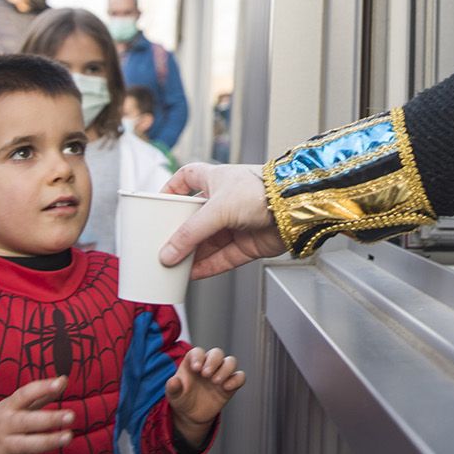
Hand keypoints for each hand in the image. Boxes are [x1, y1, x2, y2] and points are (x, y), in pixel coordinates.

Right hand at [0, 376, 74, 453]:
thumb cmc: (1, 422)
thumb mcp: (15, 405)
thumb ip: (40, 394)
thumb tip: (64, 379)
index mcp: (8, 407)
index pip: (24, 394)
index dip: (42, 388)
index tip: (60, 383)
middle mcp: (6, 425)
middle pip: (27, 422)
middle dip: (49, 419)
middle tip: (71, 416)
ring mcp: (5, 446)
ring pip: (27, 445)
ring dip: (49, 442)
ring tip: (69, 437)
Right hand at [158, 163, 285, 277]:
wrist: (294, 208)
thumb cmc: (260, 191)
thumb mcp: (217, 208)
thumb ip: (190, 233)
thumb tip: (168, 253)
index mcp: (216, 180)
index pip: (188, 178)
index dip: (173, 188)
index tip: (159, 202)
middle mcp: (225, 201)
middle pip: (195, 218)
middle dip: (179, 232)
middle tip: (162, 245)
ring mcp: (236, 223)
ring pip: (208, 242)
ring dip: (191, 254)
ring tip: (172, 266)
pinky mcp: (248, 244)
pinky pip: (222, 258)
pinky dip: (207, 267)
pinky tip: (193, 275)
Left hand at [165, 346, 243, 448]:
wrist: (191, 415)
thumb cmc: (181, 399)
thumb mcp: (174, 395)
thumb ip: (173, 388)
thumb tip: (173, 382)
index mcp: (193, 362)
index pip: (198, 351)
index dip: (199, 357)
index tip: (196, 369)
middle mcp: (209, 365)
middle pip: (217, 353)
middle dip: (213, 361)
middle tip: (206, 375)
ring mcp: (221, 374)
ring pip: (231, 361)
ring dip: (225, 369)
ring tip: (216, 382)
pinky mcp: (230, 385)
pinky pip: (240, 377)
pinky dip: (236, 380)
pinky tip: (226, 387)